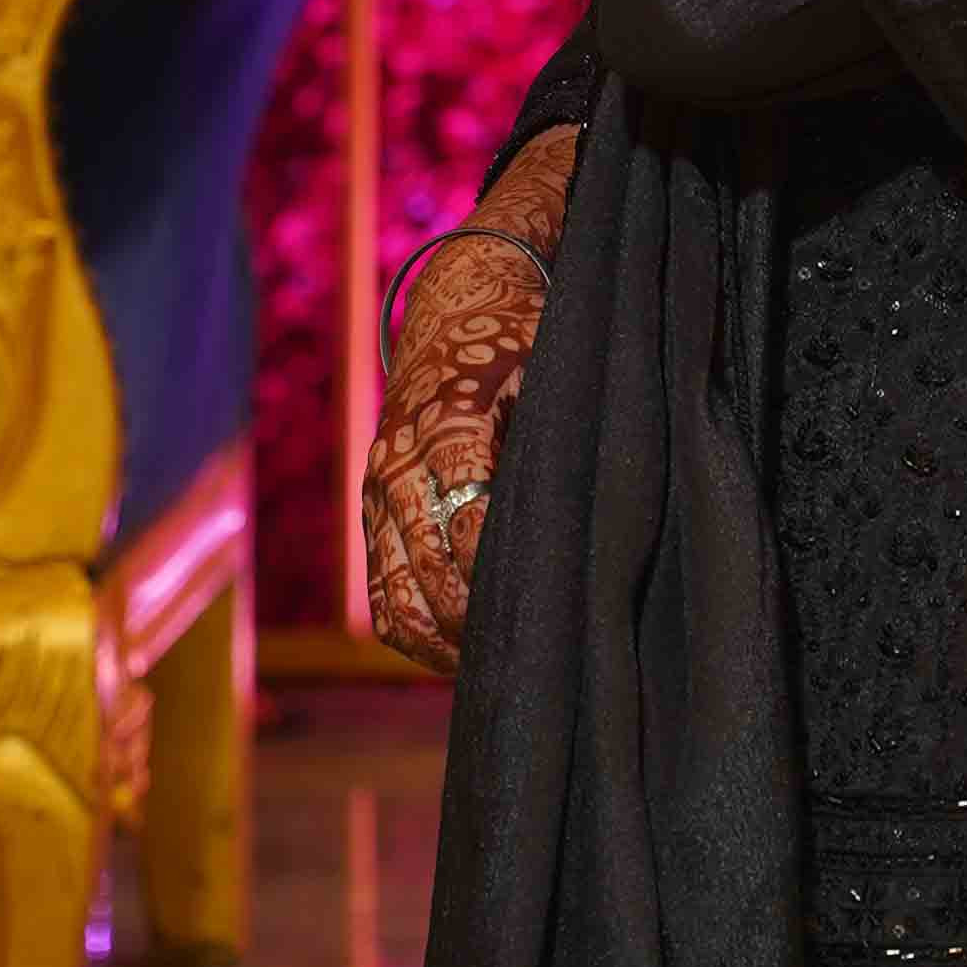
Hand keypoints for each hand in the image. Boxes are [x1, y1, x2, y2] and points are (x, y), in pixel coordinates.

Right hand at [362, 131, 574, 676]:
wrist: (457, 302)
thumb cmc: (523, 338)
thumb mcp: (553, 371)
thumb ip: (561, 442)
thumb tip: (592, 526)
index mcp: (449, 421)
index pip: (472, 522)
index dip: (506, 571)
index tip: (552, 605)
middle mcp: (401, 462)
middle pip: (431, 574)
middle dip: (480, 621)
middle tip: (539, 653)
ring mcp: (379, 491)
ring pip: (398, 599)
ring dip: (446, 641)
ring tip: (502, 664)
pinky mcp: (373, 512)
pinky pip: (381, 596)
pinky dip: (415, 634)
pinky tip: (461, 651)